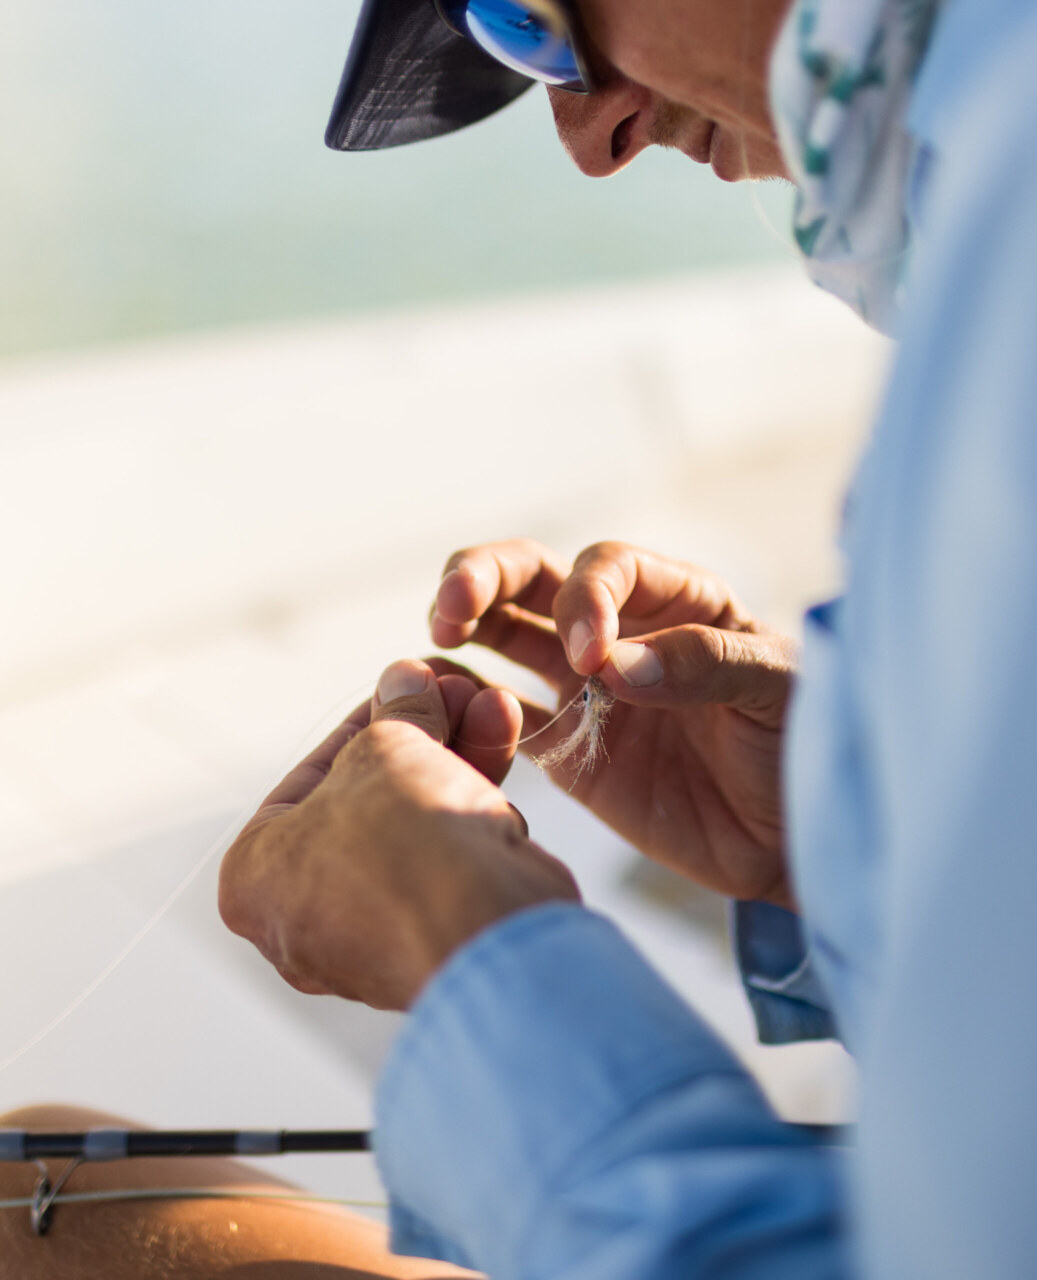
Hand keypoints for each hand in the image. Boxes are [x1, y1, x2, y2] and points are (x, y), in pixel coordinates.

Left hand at [218, 660, 580, 1010]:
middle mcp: (306, 920)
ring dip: (458, 760)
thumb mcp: (388, 748)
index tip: (404, 686)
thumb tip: (406, 682)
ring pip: (418, 829)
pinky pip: (451, 863)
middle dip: (423, 738)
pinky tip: (502, 747)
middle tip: (454, 693)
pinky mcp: (439, 942)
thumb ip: (396, 713)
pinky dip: (475, 809)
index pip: (309, 779)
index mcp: (256, 879)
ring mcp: (374, 939)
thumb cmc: (403, 842)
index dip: (367, 720)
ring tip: (491, 705)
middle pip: (371, 801)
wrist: (484, 930)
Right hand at [431, 539, 795, 908]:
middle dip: (483, 577)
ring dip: (464, 625)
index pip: (606, 567)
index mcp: (675, 599)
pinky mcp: (566, 749)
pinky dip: (467, 705)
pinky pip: (503, 717)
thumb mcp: (777, 691)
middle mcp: (620, 631)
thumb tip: (612, 666)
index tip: (591, 657)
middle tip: (451, 606)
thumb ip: (704, 663)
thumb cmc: (801, 746)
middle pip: (532, 577)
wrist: (796, 839)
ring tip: (436, 640)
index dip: (585, 598)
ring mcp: (585, 689)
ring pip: (504, 634)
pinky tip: (441, 701)